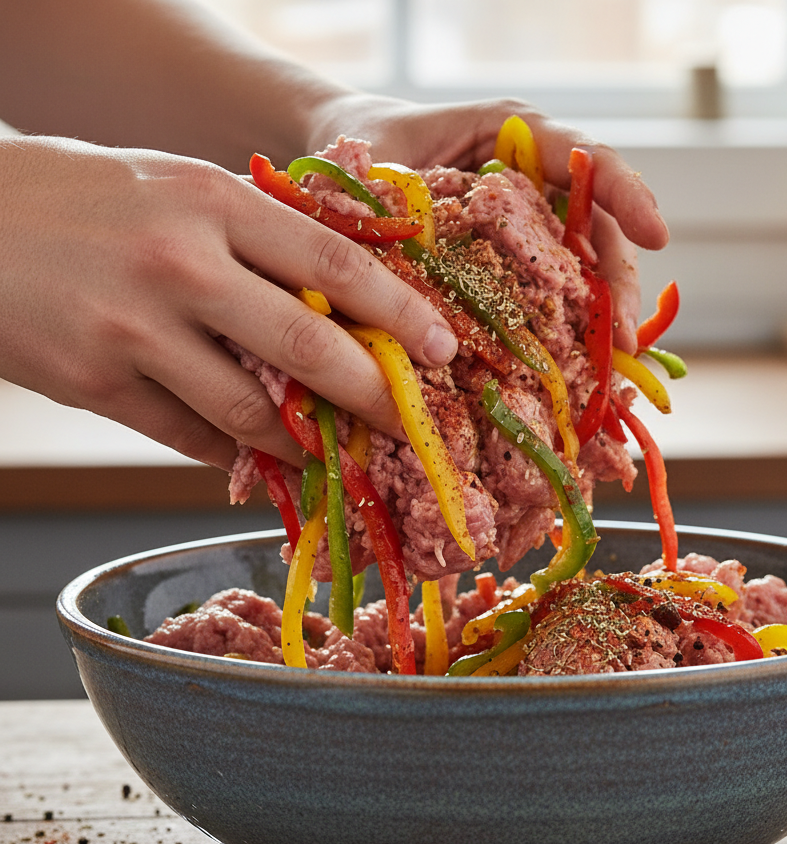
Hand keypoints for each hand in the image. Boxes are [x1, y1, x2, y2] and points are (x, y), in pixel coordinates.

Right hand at [0, 137, 459, 470]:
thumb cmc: (91, 199)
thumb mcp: (183, 188)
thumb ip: (260, 239)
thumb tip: (347, 303)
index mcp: (213, 200)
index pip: (334, 263)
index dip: (399, 313)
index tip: (442, 350)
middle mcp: (181, 264)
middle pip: (309, 349)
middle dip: (375, 397)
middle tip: (413, 425)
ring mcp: (135, 330)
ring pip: (252, 412)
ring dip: (306, 443)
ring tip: (340, 453)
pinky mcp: (97, 384)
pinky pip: (192, 438)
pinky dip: (238, 454)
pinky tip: (264, 457)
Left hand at [309, 94, 670, 353]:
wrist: (350, 156)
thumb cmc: (367, 143)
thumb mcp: (376, 158)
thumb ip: (397, 195)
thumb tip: (407, 263)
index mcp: (513, 134)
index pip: (585, 157)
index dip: (626, 194)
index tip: (656, 234)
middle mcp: (535, 179)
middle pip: (599, 227)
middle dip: (618, 284)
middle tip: (623, 338)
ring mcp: (532, 224)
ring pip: (587, 269)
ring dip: (602, 318)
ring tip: (611, 366)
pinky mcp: (520, 263)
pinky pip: (555, 295)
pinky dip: (570, 332)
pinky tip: (576, 370)